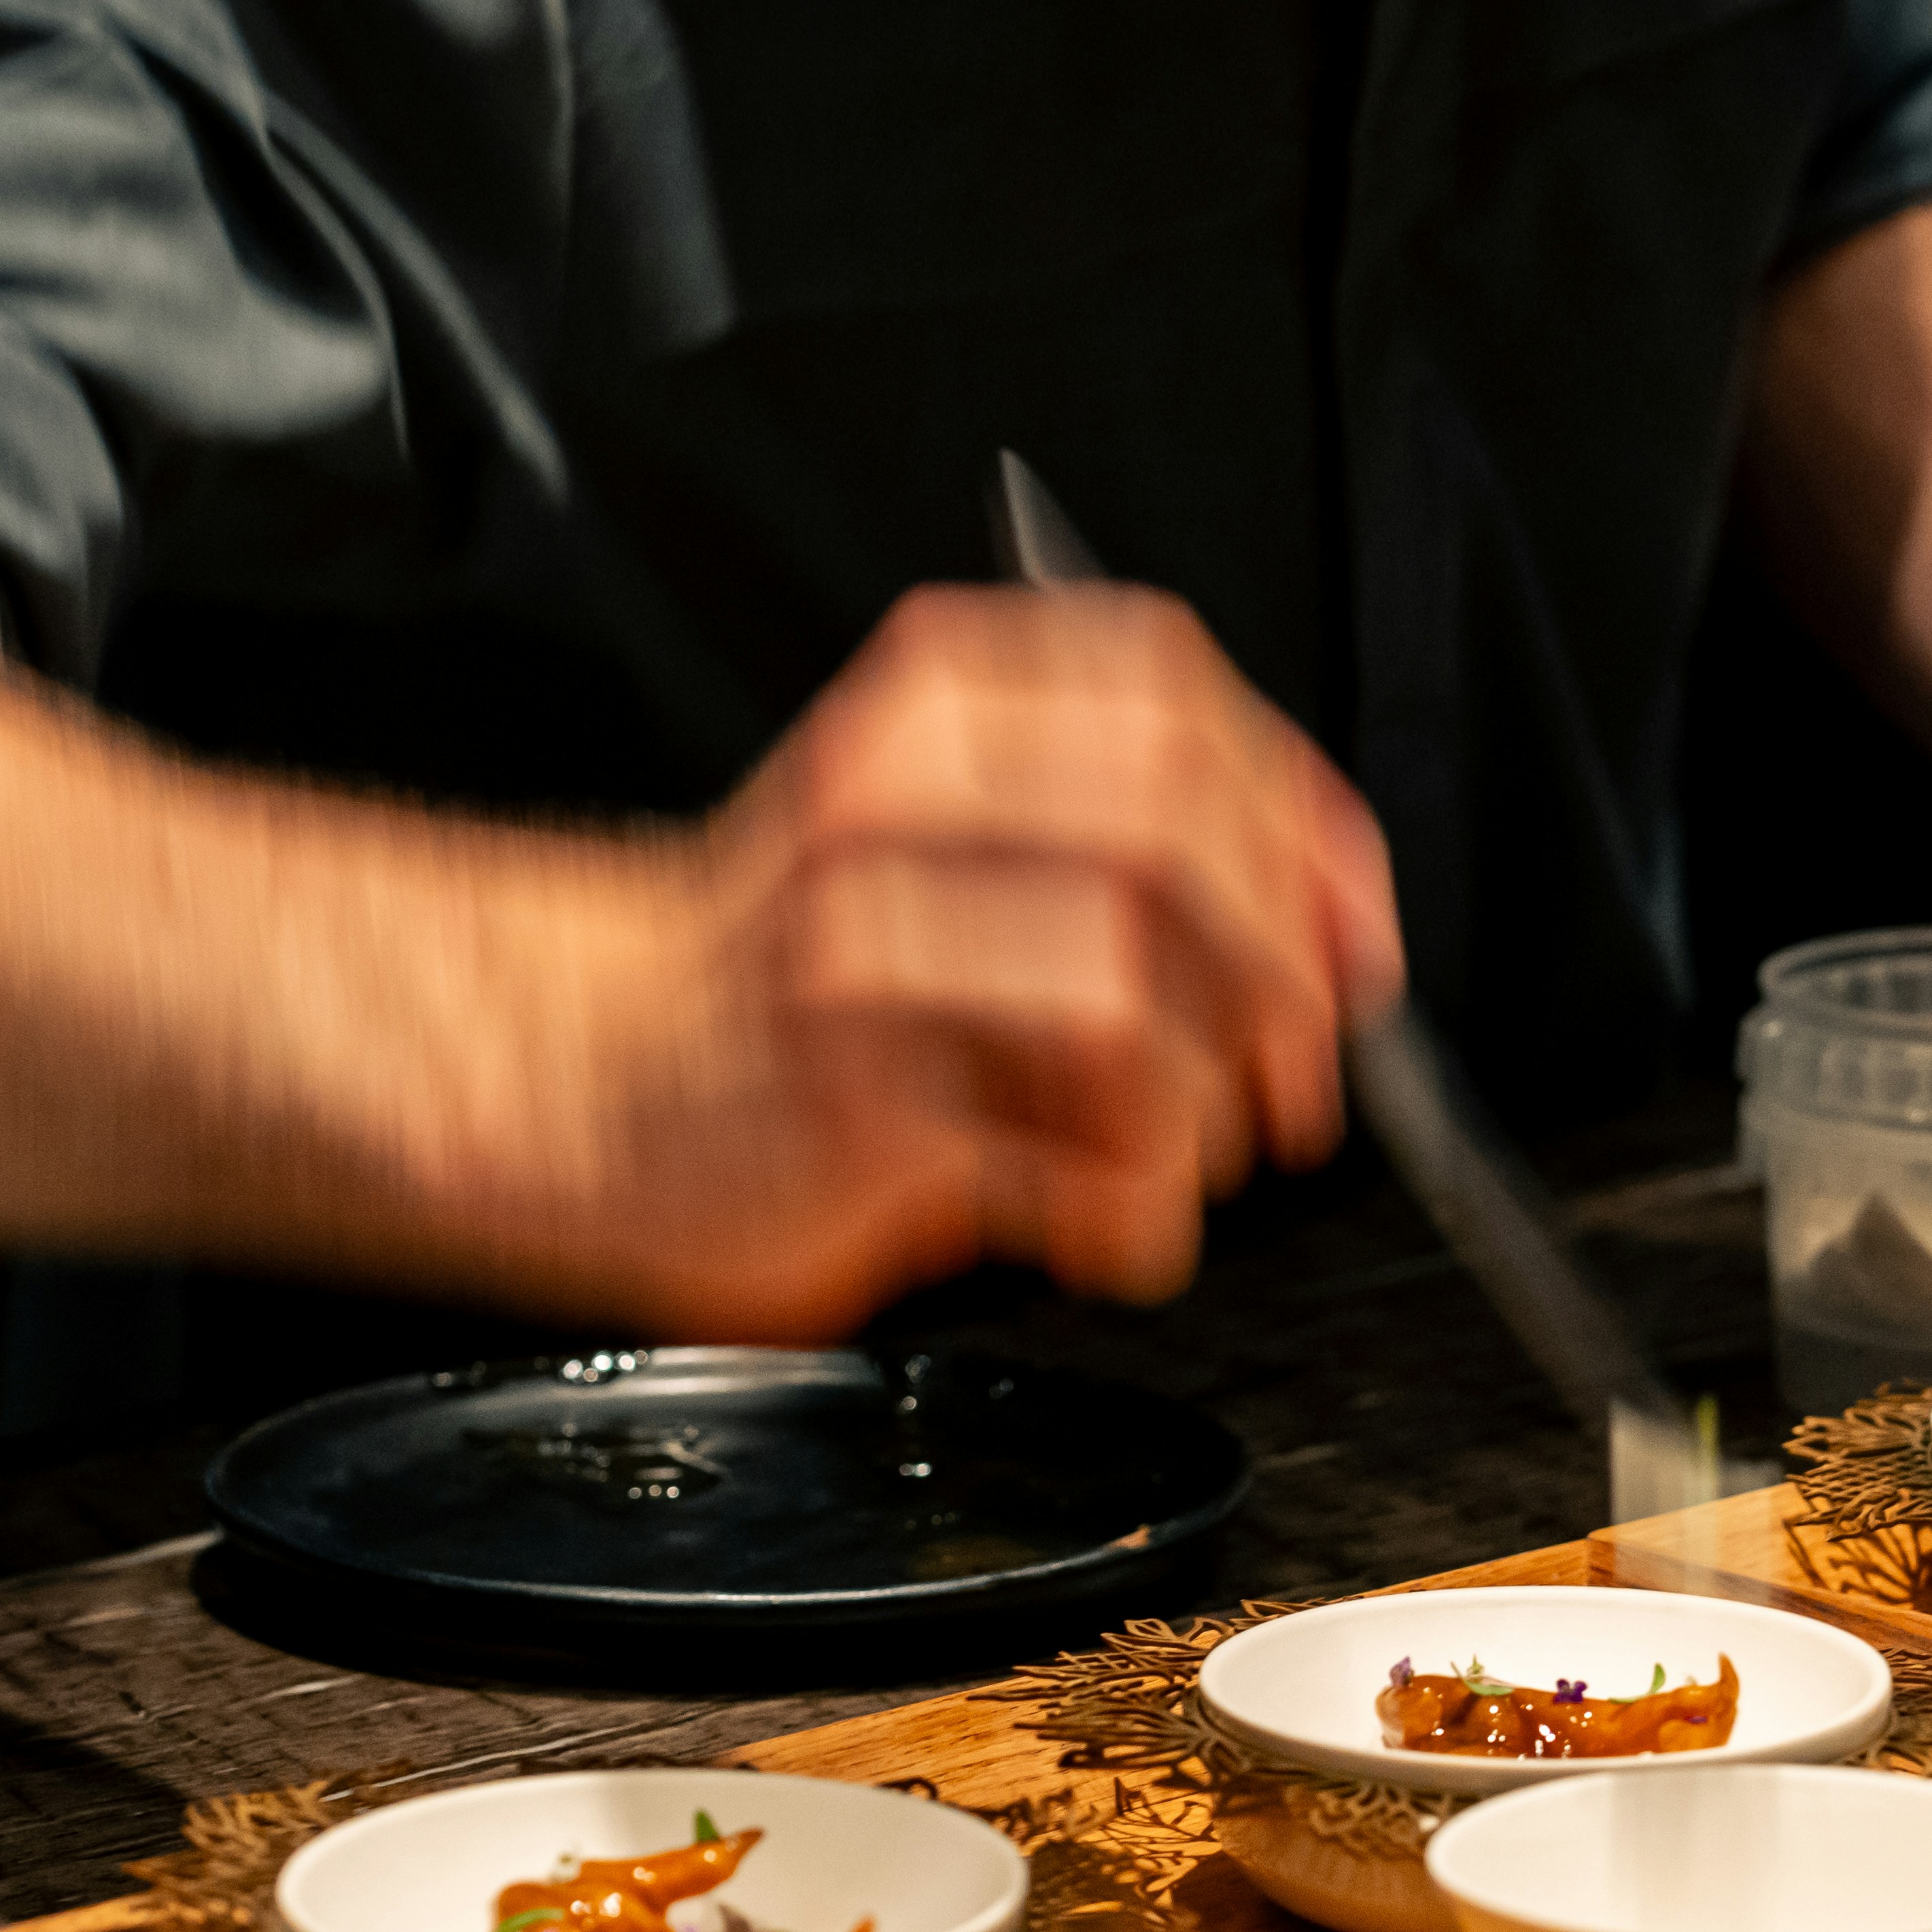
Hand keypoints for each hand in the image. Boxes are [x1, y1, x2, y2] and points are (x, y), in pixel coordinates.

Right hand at [471, 583, 1403, 1335]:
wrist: (577, 1074)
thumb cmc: (795, 978)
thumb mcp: (944, 842)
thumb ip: (1124, 846)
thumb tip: (1331, 929)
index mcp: (937, 713)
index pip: (1176, 706)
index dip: (1305, 826)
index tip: (1354, 936)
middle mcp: (891, 807)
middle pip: (1174, 841)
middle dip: (1283, 976)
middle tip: (1301, 1074)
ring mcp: (860, 956)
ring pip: (1134, 1010)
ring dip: (1203, 1113)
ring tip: (1169, 1157)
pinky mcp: (850, 1111)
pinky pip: (1071, 1165)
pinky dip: (1133, 1217)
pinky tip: (1097, 1224)